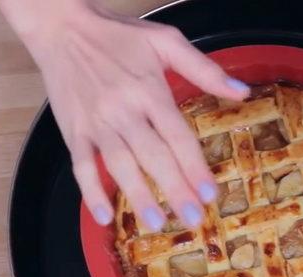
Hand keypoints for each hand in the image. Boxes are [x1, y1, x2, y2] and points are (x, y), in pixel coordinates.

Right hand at [0, 0, 249, 227]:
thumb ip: (204, 68)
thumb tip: (241, 92)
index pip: (177, 135)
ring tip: (157, 222)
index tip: (210, 192)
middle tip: (193, 219)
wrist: (62, 27)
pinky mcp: (73, 130)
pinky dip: (90, 192)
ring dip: (138, 196)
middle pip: (153, 156)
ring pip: (119, 165)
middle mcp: (123, 110)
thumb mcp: (166, 40)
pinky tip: (104, 216)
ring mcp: (96, 123)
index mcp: (149, 90)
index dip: (195, 166)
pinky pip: (81, 166)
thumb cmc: (117, 34)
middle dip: (174, 189)